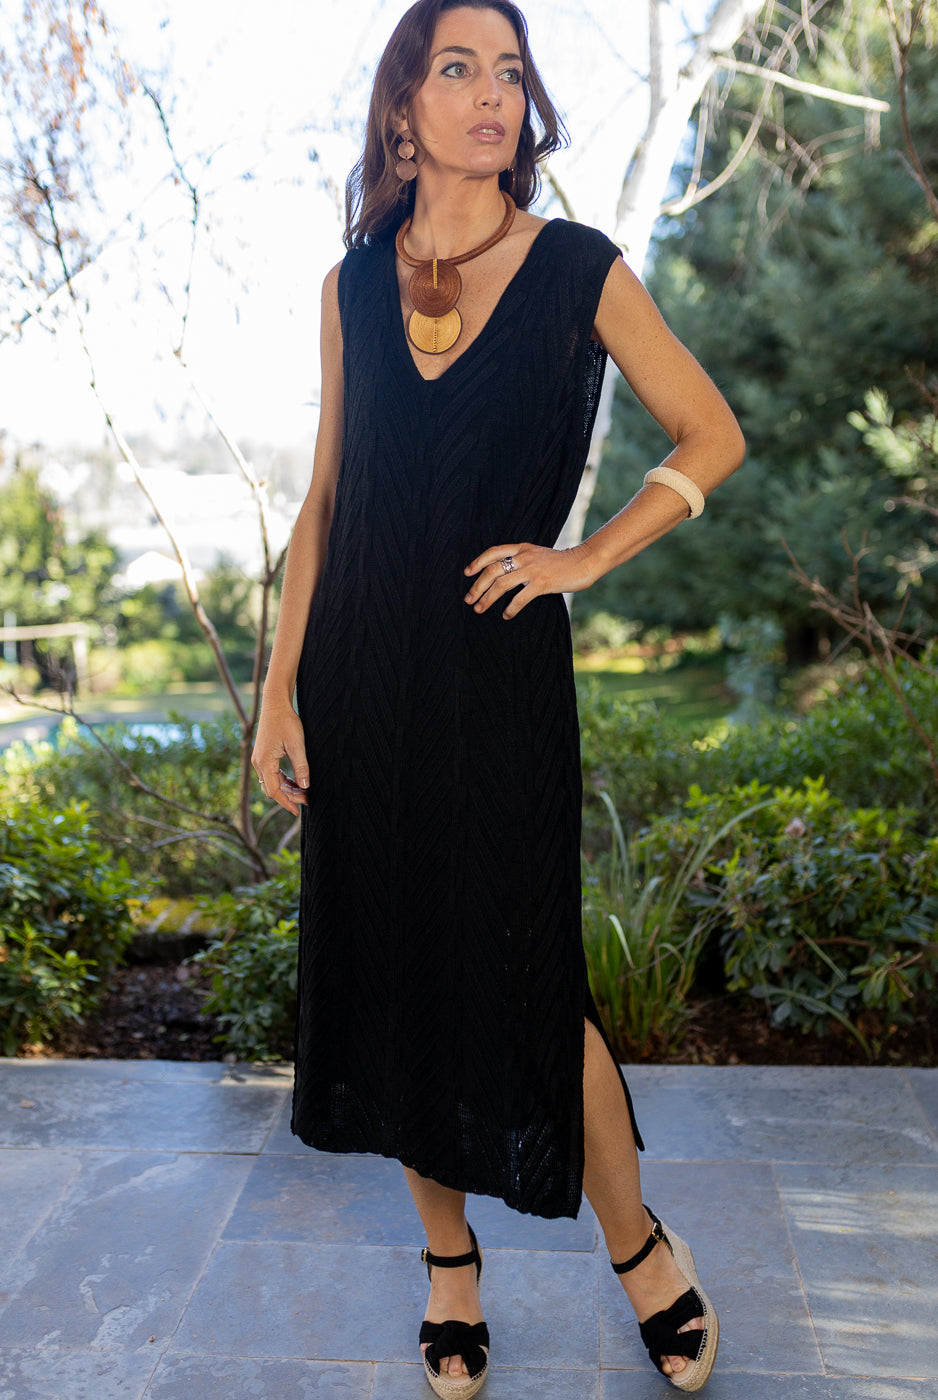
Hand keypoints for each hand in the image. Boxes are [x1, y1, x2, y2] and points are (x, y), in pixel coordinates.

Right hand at [251, 704, 309, 815]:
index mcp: (264, 762)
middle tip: (308, 800)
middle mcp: (258, 763)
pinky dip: (283, 780)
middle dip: (289, 797)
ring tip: (305, 792)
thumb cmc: (286, 721)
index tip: (298, 811)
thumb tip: (305, 786)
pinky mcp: (263, 755)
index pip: (274, 791)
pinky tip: (296, 782)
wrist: (275, 704)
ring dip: (287, 789)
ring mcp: (260, 759)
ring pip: (272, 782)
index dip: (286, 803)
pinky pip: (272, 774)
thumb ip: (301, 766)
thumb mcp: (297, 744)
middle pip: (272, 789)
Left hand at [463, 542, 594, 618]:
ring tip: (479, 609)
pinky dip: (510, 608)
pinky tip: (506, 615)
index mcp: (522, 548)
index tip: (467, 573)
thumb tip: (504, 573)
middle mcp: (524, 557)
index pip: (493, 552)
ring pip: (502, 584)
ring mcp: (533, 570)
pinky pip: (520, 598)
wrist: (584, 561)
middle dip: (477, 586)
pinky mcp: (542, 583)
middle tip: (469, 599)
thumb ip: (522, 559)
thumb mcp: (538, 554)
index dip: (477, 562)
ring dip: (487, 598)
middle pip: (492, 570)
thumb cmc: (561, 562)